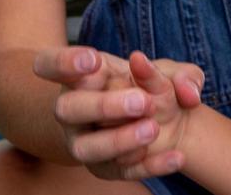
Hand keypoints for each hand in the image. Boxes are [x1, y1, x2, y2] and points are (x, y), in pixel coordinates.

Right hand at [32, 46, 202, 179]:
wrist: (159, 122)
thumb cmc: (152, 87)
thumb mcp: (168, 72)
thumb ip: (180, 74)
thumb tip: (179, 85)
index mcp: (81, 76)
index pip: (50, 65)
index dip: (63, 62)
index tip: (93, 59)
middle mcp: (73, 109)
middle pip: (67, 108)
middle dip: (103, 106)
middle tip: (144, 102)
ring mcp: (84, 141)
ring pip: (86, 148)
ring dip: (119, 140)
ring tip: (153, 129)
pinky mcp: (103, 168)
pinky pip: (119, 172)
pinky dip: (149, 167)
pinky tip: (176, 157)